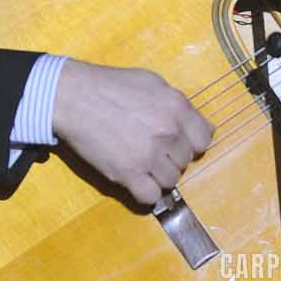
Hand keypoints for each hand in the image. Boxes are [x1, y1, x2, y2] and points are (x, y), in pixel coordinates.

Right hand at [51, 62, 212, 203]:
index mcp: (177, 108)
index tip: (176, 142)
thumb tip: (207, 128)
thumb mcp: (154, 83)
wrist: (73, 97)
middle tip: (149, 148)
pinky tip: (135, 180)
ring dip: (158, 175)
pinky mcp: (128, 173)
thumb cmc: (111, 86)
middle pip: (185, 161)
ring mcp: (149, 155)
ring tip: (139, 161)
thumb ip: (181, 106)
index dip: (190, 143)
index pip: (204, 140)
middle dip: (170, 157)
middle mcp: (168, 132)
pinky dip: (145, 192)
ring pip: (171, 180)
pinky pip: (150, 197)